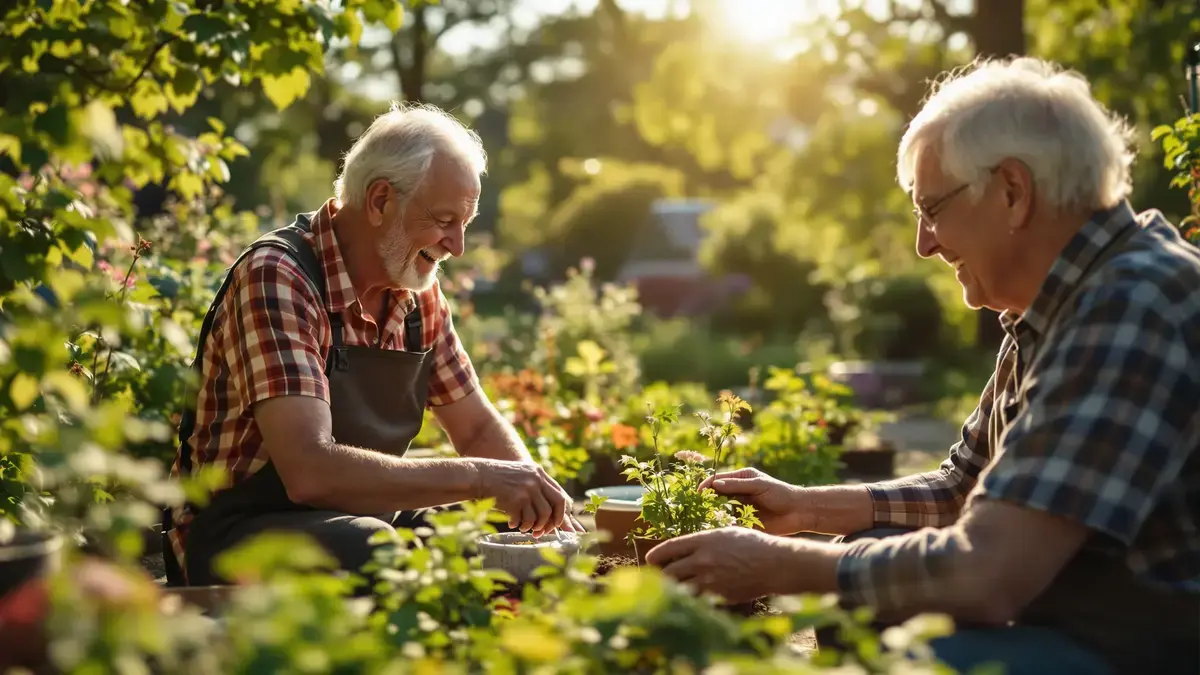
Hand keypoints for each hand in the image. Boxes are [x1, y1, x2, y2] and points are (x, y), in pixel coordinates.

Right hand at [476, 459, 583, 536]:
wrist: (478, 476)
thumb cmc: (497, 481)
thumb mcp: (520, 476)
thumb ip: (535, 487)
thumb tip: (549, 513)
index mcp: (539, 473)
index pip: (560, 494)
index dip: (561, 512)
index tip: (556, 523)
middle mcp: (536, 479)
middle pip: (557, 504)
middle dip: (553, 521)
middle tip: (544, 531)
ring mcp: (528, 489)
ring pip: (543, 515)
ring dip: (535, 526)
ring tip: (525, 529)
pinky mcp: (517, 499)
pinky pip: (526, 520)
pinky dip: (521, 526)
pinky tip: (512, 524)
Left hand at [644, 527, 797, 603]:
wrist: (774, 564)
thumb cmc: (753, 544)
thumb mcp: (726, 533)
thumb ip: (704, 542)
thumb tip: (686, 550)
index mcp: (703, 541)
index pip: (669, 549)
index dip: (655, 555)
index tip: (649, 559)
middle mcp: (702, 561)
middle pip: (670, 572)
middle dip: (661, 576)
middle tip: (659, 577)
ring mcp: (710, 581)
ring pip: (681, 589)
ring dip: (674, 590)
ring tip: (671, 589)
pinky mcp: (719, 596)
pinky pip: (698, 599)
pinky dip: (692, 599)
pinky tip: (692, 597)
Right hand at [698, 468, 804, 534]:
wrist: (799, 512)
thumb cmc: (781, 493)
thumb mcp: (759, 485)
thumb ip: (737, 485)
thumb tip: (714, 485)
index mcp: (741, 479)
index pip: (718, 480)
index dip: (707, 486)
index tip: (698, 493)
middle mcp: (738, 493)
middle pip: (717, 497)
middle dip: (708, 502)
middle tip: (701, 509)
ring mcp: (740, 509)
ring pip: (721, 512)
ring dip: (715, 515)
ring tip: (710, 520)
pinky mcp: (745, 523)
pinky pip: (730, 524)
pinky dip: (725, 526)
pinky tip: (722, 529)